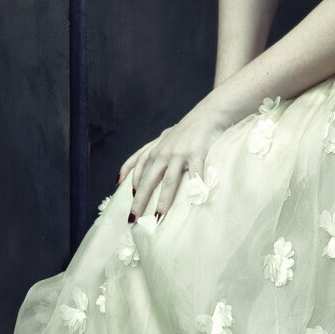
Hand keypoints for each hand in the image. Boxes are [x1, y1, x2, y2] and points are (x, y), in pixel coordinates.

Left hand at [120, 107, 233, 224]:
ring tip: (159, 216)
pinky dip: (195, 187)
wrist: (208, 114)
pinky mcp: (197, 153)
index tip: (126, 201)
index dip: (130, 186)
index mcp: (155, 150)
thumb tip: (130, 173)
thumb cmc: (185, 130)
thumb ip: (147, 153)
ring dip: (163, 200)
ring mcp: (180, 153)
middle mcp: (163, 152)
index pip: (137, 169)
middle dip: (139, 200)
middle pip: (148, 179)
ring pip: (169, 180)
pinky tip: (196, 200)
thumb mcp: (162, 138)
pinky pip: (195, 173)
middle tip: (134, 219)